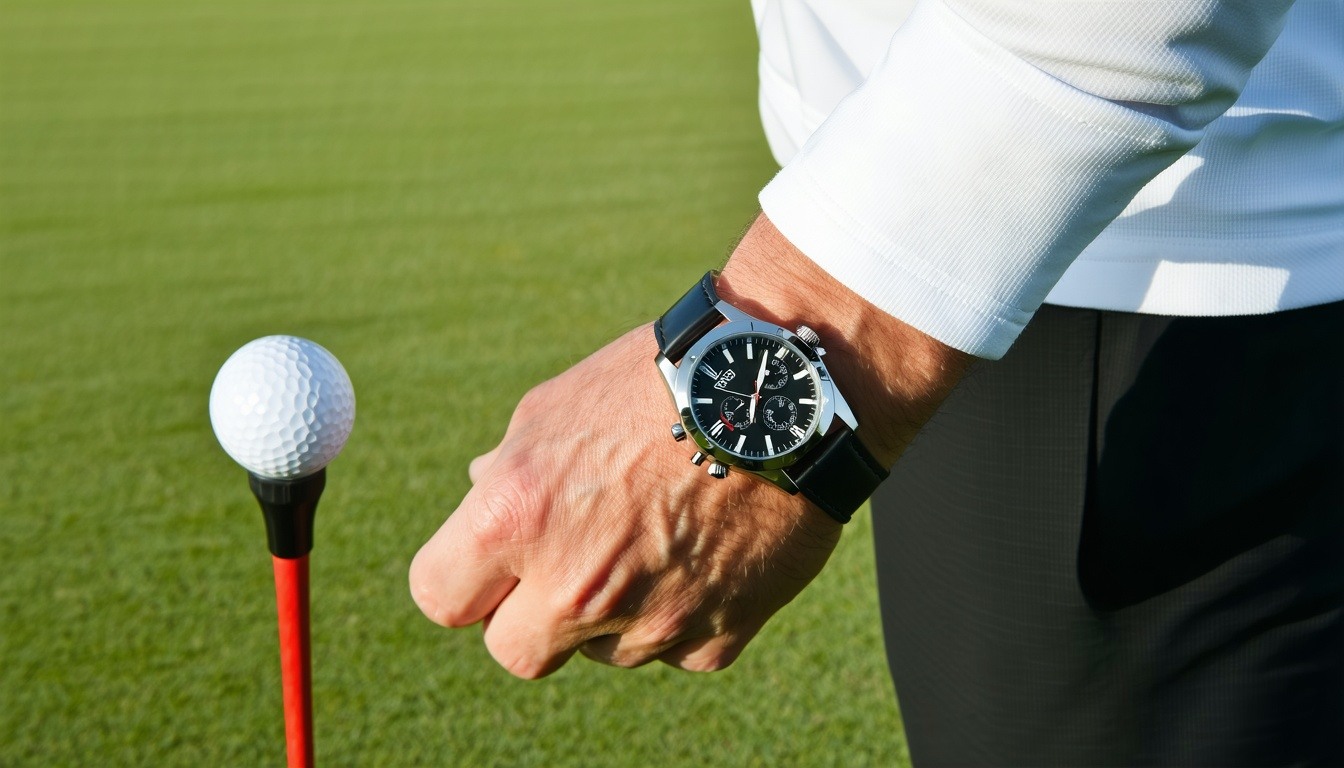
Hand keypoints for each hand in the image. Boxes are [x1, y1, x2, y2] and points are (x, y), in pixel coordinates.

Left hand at [409, 326, 841, 677]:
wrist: (784, 391)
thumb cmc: (662, 381)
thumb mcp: (560, 405)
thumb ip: (510, 464)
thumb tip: (480, 491)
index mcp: (517, 518)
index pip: (439, 596)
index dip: (463, 578)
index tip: (490, 562)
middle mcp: (575, 584)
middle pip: (515, 652)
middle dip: (531, 614)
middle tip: (569, 562)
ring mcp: (648, 622)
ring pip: (602, 652)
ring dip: (613, 611)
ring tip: (657, 532)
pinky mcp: (714, 639)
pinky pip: (676, 649)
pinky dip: (683, 611)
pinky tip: (705, 548)